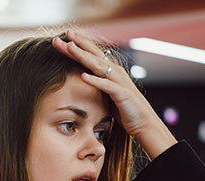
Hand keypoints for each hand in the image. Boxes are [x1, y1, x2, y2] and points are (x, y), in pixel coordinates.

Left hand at [52, 30, 176, 158]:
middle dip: (78, 44)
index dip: (77, 45)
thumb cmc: (123, 108)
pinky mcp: (122, 94)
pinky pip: (106, 86)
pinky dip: (95, 81)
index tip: (61, 38)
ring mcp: (119, 81)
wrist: (143, 122)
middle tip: (65, 33)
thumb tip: (82, 77)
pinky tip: (83, 76)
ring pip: (98, 66)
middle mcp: (114, 72)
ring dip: (83, 56)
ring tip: (69, 48)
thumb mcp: (106, 92)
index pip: (90, 55)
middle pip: (93, 54)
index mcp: (109, 71)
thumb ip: (97, 83)